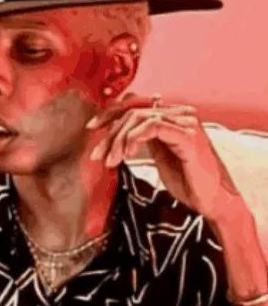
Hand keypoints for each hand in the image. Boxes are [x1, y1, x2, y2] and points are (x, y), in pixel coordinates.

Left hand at [87, 94, 242, 222]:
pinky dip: (135, 138)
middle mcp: (180, 114)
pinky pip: (153, 126)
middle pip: (133, 110)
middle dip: (110, 132)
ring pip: (139, 118)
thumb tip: (119, 133)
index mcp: (172, 116)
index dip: (110, 113)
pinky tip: (128, 154)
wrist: (212, 201)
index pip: (136, 104)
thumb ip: (145, 140)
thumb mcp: (160, 157)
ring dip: (119, 139)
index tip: (92, 128)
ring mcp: (186, 123)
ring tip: (112, 161)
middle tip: (97, 155)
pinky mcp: (188, 136)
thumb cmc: (188, 183)